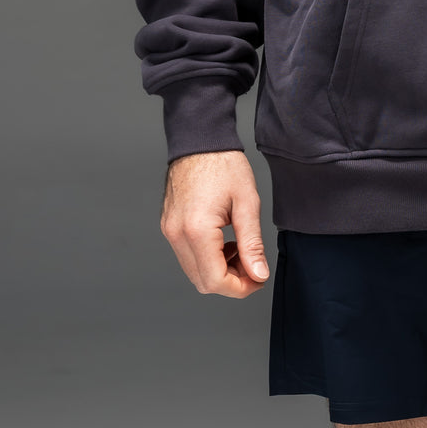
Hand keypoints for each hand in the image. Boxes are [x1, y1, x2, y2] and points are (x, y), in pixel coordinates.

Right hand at [160, 150, 269, 297]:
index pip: (215, 280)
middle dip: (231, 282)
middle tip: (253, 266)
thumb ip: (252, 244)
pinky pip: (186, 256)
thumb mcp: (247, 203)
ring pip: (193, 271)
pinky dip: (206, 258)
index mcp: (196, 230)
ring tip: (240, 249)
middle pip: (202, 282)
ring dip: (218, 270)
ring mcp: (169, 231)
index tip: (258, 279)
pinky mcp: (168, 226)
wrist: (200, 139)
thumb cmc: (223, 164)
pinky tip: (224, 242)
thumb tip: (258, 274)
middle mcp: (176, 234)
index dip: (240, 288)